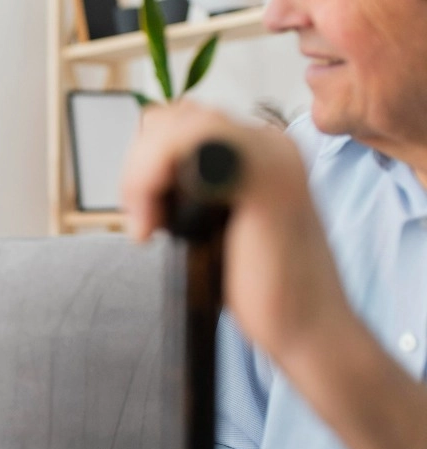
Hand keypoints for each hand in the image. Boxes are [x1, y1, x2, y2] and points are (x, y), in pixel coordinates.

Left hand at [120, 101, 351, 357]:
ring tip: (147, 227)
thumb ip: (192, 188)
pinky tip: (154, 227)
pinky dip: (150, 179)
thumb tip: (144, 174)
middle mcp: (269, 143)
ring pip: (175, 125)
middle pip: (173, 117)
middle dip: (140, 167)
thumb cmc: (261, 288)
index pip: (182, 121)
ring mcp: (270, 156)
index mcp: (261, 150)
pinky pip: (187, 144)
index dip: (148, 160)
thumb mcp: (213, 224)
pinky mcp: (264, 179)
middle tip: (143, 222)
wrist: (310, 331)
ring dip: (141, 175)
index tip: (144, 213)